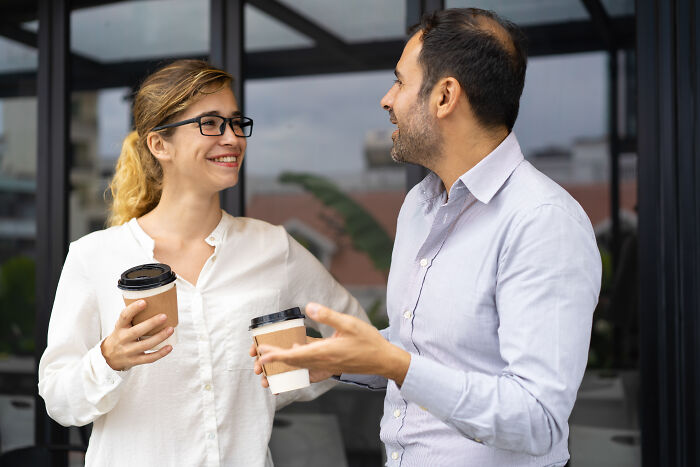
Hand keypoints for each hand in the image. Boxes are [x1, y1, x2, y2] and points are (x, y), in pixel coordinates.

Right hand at [101, 300, 173, 370]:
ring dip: (159, 337)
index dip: (133, 309)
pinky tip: (169, 347)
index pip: (124, 316)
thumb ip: (132, 317)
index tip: (144, 302)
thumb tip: (153, 300)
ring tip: (171, 329)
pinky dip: (160, 353)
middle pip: (137, 331)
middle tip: (164, 316)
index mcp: (119, 327)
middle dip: (151, 323)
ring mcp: (128, 351)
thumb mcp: (121, 326)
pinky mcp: (134, 361)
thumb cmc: (120, 337)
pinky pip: (149, 358)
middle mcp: (123, 339)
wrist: (108, 358)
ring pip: (145, 345)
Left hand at [257, 303, 410, 384]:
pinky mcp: (330, 365)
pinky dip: (297, 364)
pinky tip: (293, 354)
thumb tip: (309, 307)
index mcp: (324, 352)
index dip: (276, 356)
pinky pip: (308, 367)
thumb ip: (328, 316)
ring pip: (298, 366)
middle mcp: (322, 361)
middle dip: (273, 361)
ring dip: (282, 364)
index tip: (261, 355)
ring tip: (267, 361)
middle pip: (292, 363)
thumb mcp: (349, 324)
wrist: (382, 359)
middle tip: (256, 357)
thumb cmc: (368, 341)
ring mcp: (326, 365)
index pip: (294, 356)